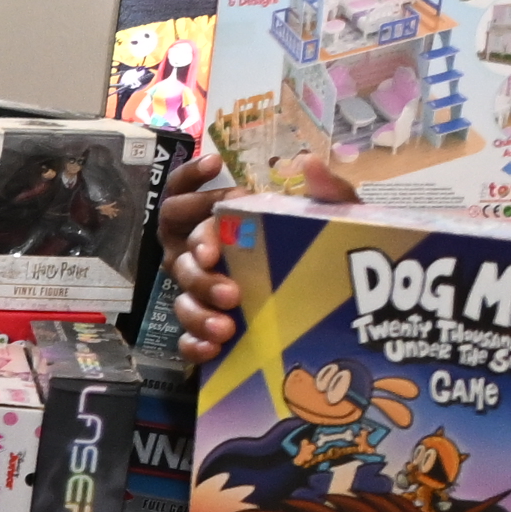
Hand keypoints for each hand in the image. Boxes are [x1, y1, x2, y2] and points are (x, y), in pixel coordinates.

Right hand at [161, 150, 353, 340]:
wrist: (329, 300)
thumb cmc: (318, 251)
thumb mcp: (331, 223)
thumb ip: (327, 193)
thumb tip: (311, 163)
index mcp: (217, 225)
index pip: (184, 195)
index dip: (189, 178)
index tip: (216, 166)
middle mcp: (199, 256)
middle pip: (179, 254)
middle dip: (200, 264)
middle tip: (224, 272)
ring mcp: (199, 293)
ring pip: (181, 298)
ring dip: (199, 310)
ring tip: (227, 324)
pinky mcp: (205, 329)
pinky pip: (185, 339)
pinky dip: (193, 343)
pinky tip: (214, 348)